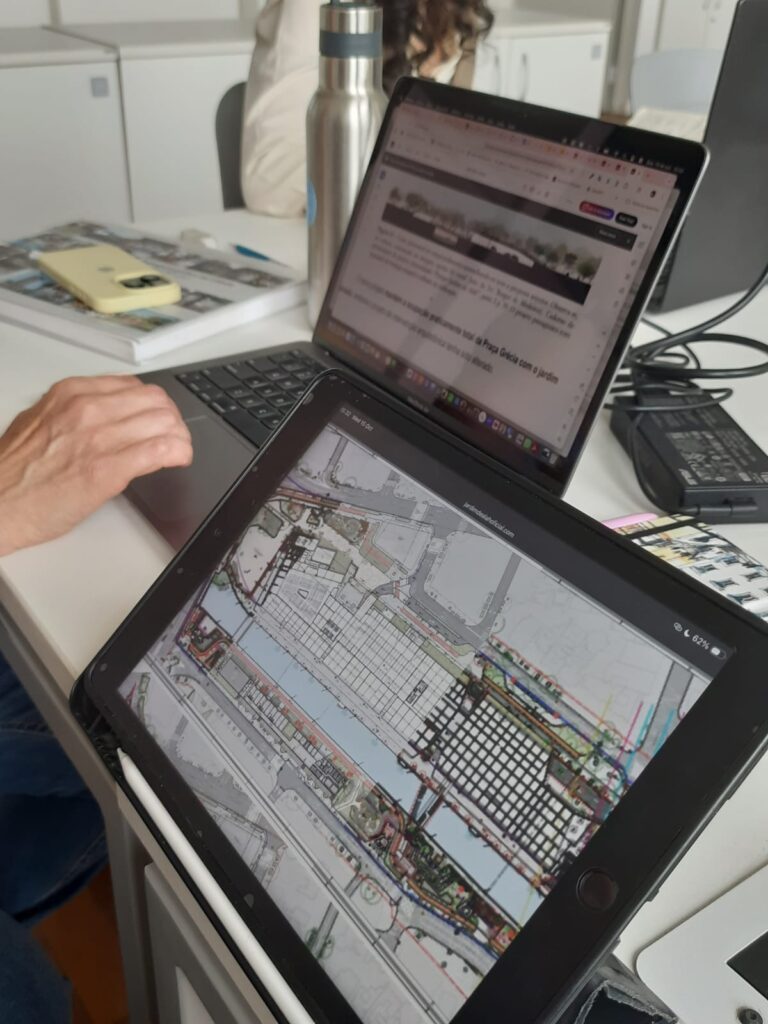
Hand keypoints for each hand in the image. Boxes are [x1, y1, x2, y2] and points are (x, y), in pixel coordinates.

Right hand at [0, 375, 192, 555]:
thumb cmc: (13, 471)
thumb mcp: (41, 422)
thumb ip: (74, 412)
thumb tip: (105, 414)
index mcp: (71, 394)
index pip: (133, 386)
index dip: (153, 404)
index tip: (157, 418)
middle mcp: (87, 409)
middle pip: (155, 401)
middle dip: (172, 419)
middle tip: (174, 436)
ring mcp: (98, 437)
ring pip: (165, 422)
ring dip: (180, 437)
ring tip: (179, 451)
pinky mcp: (108, 469)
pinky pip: (160, 450)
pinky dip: (178, 453)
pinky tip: (179, 460)